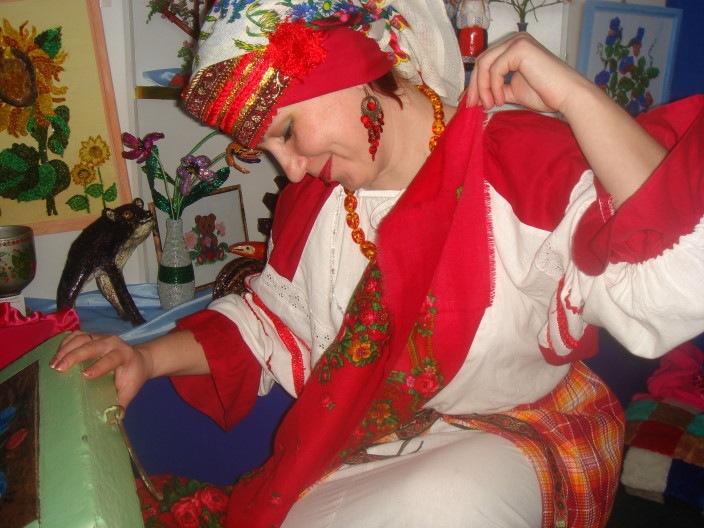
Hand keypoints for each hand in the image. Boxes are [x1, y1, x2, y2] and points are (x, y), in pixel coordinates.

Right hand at [51, 331, 152, 408]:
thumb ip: (120, 404)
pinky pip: (76, 335)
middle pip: (92, 345)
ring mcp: (101, 337)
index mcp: (124, 355)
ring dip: (65, 349)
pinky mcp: (92, 336)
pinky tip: (55, 354)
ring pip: (82, 338)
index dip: (99, 366)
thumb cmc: (133, 377)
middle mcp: (113, 343)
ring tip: (53, 364)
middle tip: (58, 368)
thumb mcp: (130, 390)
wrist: (138, 360)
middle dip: (74, 355)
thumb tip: (109, 422)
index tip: (85, 376)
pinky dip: (64, 343)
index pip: (111, 359)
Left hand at [466, 32, 594, 115]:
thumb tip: (476, 96)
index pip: (486, 62)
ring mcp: (518, 42)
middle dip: (475, 86)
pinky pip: (495, 69)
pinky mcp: (519, 48)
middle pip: (482, 61)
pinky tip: (501, 100)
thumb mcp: (514, 91)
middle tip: (473, 106)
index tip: (472, 103)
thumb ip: (497, 89)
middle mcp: (515, 40)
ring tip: (490, 105)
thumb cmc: (546, 94)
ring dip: (483, 88)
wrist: (567, 95)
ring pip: (485, 64)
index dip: (475, 83)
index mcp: (514, 48)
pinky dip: (494, 87)